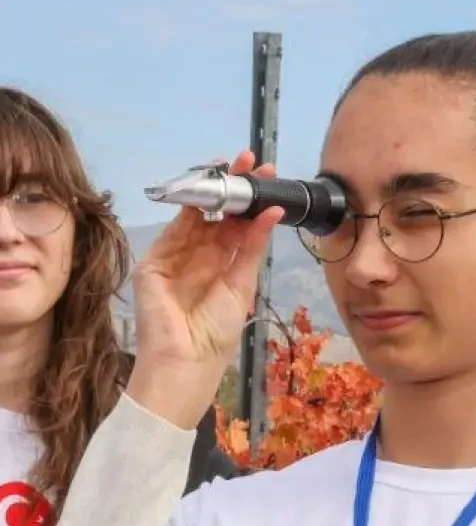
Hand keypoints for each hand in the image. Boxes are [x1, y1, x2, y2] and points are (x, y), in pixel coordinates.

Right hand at [128, 152, 282, 427]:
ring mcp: (173, 256)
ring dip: (214, 190)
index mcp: (220, 265)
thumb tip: (273, 212)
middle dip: (234, 187)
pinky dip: (193, 210)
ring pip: (195, 215)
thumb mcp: (242, 286)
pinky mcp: (153, 262)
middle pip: (217, 213)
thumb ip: (252, 248)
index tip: (267, 177)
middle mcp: (197, 256)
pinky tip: (213, 195)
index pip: (236, 225)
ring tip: (237, 167)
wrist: (185, 364)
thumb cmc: (215, 335)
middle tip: (253, 161)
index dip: (250, 201)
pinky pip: (175, 229)